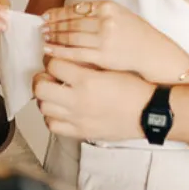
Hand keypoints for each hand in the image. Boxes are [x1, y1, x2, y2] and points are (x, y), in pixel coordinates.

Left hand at [33, 56, 150, 140]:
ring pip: (43, 107)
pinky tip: (58, 109)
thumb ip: (86, 63)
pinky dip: (50, 116)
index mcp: (87, 80)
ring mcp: (77, 118)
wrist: (148, 112)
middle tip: (46, 75)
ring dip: (44, 97)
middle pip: (41, 88)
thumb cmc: (134, 89)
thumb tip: (67, 58)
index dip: (50, 58)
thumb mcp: (110, 67)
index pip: (53, 64)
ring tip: (52, 92)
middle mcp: (78, 100)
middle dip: (40, 78)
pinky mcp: (81, 132)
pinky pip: (53, 126)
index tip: (51, 57)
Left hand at [42, 0, 188, 82]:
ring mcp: (104, 38)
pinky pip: (75, 53)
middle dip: (53, 25)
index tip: (45, 15)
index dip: (57, 13)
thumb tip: (70, 13)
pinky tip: (50, 51)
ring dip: (54, 37)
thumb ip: (97, 12)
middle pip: (71, 22)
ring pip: (70, 37)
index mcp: (108, 6)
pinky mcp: (103, 56)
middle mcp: (105, 20)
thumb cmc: (136, 35)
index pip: (75, 8)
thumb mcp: (119, 14)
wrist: (153, 53)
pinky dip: (59, 52)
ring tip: (44, 38)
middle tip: (41, 27)